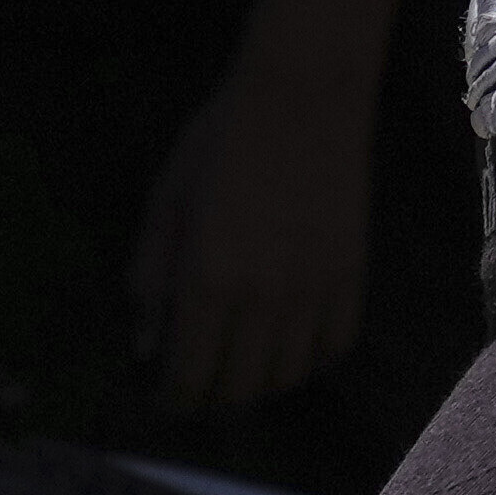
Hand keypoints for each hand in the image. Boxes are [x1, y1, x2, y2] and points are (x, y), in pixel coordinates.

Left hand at [132, 39, 373, 412]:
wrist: (304, 94)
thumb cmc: (222, 140)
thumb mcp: (167, 203)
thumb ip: (152, 276)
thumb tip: (145, 345)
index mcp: (207, 281)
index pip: (189, 376)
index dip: (173, 400)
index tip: (164, 399)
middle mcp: (262, 299)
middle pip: (238, 388)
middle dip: (212, 400)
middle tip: (198, 391)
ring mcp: (312, 291)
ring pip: (286, 376)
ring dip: (259, 386)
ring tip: (240, 372)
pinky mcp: (350, 276)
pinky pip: (332, 346)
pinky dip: (308, 361)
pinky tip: (288, 349)